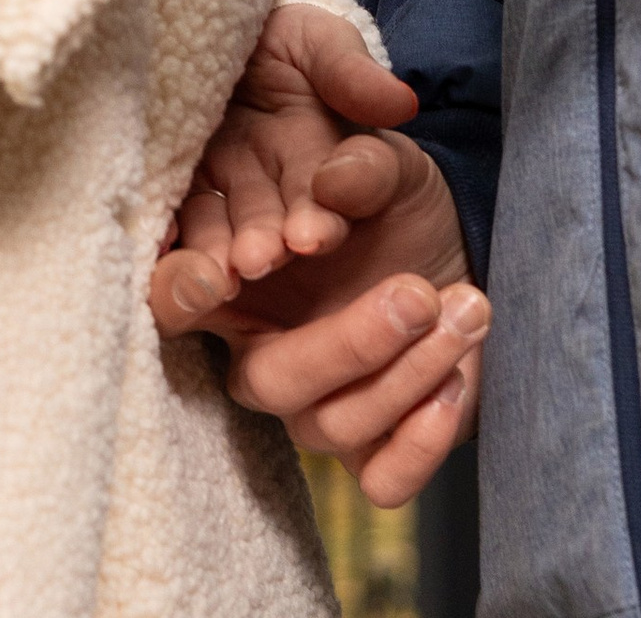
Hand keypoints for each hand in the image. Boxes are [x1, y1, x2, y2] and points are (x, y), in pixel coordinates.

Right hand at [152, 3, 483, 507]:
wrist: (457, 239)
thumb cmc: (394, 194)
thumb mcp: (387, 161)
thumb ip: (360, 163)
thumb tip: (335, 186)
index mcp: (237, 276)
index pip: (177, 300)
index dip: (186, 291)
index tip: (232, 266)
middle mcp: (262, 348)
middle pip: (268, 379)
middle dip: (346, 342)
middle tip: (414, 292)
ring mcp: (314, 404)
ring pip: (330, 424)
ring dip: (405, 371)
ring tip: (463, 305)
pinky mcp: (374, 445)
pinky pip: (381, 479)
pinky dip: (421, 444)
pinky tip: (459, 379)